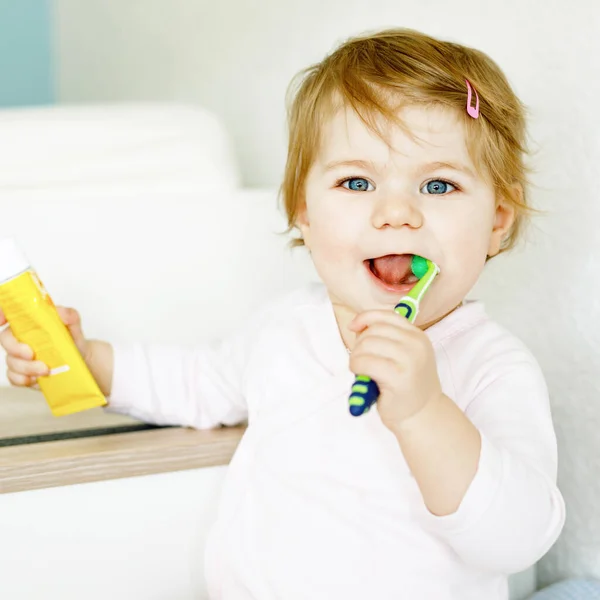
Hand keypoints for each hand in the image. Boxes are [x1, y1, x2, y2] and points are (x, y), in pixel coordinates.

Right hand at [0, 306, 88, 386]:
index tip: (2, 321)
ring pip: (11, 361)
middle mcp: (21, 337)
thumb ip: (69, 315)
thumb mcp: (74, 324)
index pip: (10, 314)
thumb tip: (62, 314)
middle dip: (15, 348)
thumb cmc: (72, 339)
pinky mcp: (23, 372)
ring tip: (45, 369)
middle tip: (32, 354)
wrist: (81, 359)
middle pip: (5, 339)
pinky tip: (36, 379)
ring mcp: (20, 356)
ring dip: (26, 367)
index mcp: (30, 322)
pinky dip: (23, 379)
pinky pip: (13, 377)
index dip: (1, 315)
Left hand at [348, 310, 442, 430]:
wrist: (423, 416)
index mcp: (417, 335)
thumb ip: (387, 339)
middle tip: (361, 360)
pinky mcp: (398, 376)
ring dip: (356, 357)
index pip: (386, 315)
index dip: (365, 318)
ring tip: (362, 370)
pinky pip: (365, 362)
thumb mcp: (404, 356)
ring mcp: (409, 359)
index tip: (354, 327)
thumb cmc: (406, 386)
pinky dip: (357, 367)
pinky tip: (362, 376)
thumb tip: (357, 325)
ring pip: (367, 344)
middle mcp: (416, 344)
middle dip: (359, 344)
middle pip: (373, 330)